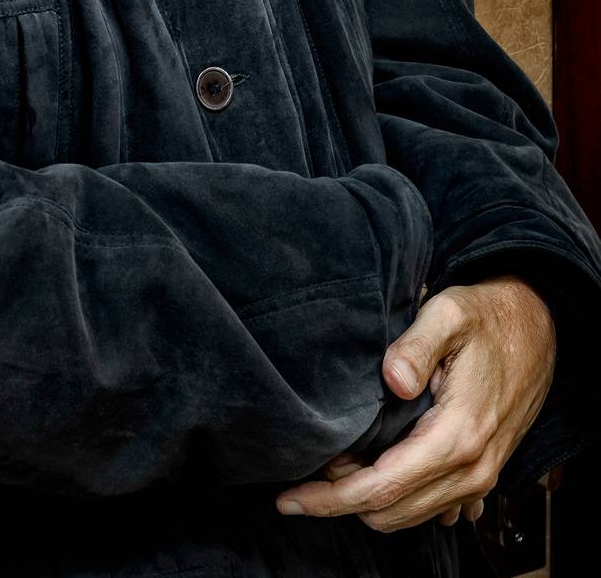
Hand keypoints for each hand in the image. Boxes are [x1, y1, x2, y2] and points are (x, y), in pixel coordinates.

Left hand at [273, 275, 556, 532]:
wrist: (538, 329)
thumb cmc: (488, 318)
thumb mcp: (450, 313)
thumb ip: (417, 344)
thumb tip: (392, 378)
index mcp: (457, 434)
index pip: (383, 487)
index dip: (331, 498)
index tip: (289, 499)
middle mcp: (471, 468)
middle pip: (391, 512)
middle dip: (340, 501)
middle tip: (305, 471)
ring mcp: (480, 477)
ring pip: (410, 515)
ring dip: (366, 501)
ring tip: (333, 467)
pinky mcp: (481, 475)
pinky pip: (431, 508)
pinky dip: (398, 501)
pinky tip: (372, 473)